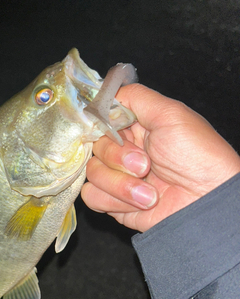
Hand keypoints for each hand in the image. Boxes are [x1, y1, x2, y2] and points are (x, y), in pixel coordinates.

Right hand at [81, 84, 239, 231]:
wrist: (207, 202)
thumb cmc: (196, 155)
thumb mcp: (170, 114)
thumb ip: (135, 97)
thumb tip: (104, 95)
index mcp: (135, 127)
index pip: (100, 120)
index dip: (101, 127)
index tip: (114, 133)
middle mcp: (124, 150)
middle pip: (94, 147)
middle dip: (118, 159)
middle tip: (146, 166)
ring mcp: (118, 177)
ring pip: (92, 172)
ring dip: (120, 184)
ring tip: (150, 192)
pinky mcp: (114, 203)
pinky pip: (92, 196)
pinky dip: (113, 200)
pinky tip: (138, 203)